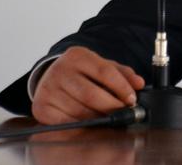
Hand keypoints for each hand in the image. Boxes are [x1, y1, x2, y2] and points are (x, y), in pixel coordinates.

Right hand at [31, 46, 145, 124]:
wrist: (49, 78)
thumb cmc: (80, 74)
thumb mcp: (99, 66)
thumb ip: (121, 73)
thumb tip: (139, 83)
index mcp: (77, 55)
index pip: (104, 71)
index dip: (121, 87)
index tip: (132, 99)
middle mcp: (60, 70)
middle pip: (92, 94)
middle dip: (112, 107)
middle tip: (124, 113)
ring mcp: (49, 89)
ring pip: (80, 111)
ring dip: (99, 119)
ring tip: (109, 118)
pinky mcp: (41, 107)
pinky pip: (67, 122)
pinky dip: (82, 126)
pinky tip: (91, 123)